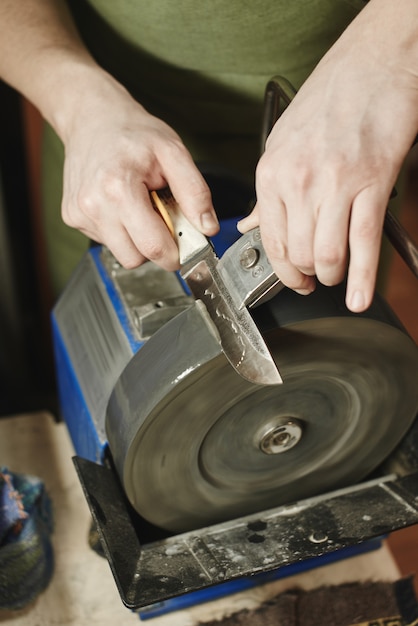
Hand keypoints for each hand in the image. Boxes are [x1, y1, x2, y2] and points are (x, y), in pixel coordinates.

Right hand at [60, 73, 218, 271]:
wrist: (91, 117)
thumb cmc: (133, 132)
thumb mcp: (174, 152)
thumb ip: (195, 192)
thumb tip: (208, 228)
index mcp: (118, 188)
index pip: (152, 247)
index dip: (174, 254)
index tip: (183, 244)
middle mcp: (93, 205)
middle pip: (135, 259)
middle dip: (155, 247)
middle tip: (160, 217)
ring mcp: (79, 213)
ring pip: (120, 254)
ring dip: (136, 239)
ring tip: (139, 207)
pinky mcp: (71, 217)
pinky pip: (106, 241)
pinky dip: (120, 231)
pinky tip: (120, 205)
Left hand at [238, 0, 417, 311]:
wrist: (371, 67)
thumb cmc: (327, 102)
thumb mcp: (282, 144)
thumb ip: (268, 194)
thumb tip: (250, 225)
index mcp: (271, 174)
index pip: (270, 242)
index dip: (282, 272)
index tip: (293, 280)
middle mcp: (298, 182)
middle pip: (299, 255)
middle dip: (308, 276)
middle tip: (316, 279)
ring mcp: (335, 185)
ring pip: (327, 256)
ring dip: (332, 276)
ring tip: (337, 276)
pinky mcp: (370, 185)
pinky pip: (362, 245)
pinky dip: (363, 279)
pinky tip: (360, 296)